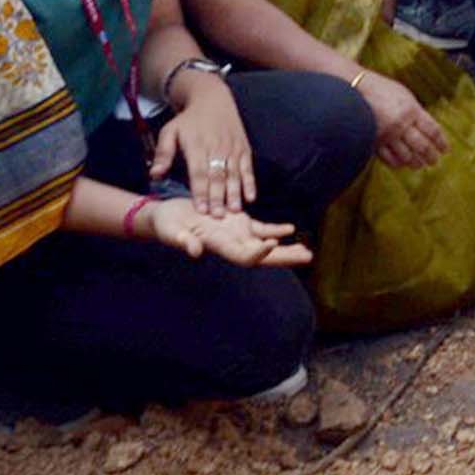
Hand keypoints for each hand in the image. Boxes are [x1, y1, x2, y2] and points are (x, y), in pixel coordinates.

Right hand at [146, 199, 312, 268]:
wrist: (166, 217)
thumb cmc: (166, 225)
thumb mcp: (171, 231)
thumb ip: (182, 241)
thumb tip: (195, 252)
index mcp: (218, 246)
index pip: (243, 256)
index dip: (257, 254)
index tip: (271, 246)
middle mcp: (231, 243)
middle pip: (262, 255)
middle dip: (284, 257)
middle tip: (308, 257)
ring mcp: (236, 234)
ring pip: (265, 243)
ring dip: (285, 248)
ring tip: (306, 251)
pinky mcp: (237, 223)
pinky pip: (260, 228)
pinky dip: (274, 230)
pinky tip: (290, 230)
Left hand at [152, 72, 255, 215]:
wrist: (213, 99)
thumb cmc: (188, 120)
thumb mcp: (169, 132)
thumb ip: (163, 154)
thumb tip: (155, 176)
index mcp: (197, 145)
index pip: (199, 172)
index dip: (200, 191)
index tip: (201, 210)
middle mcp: (217, 147)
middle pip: (218, 176)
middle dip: (218, 197)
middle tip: (217, 216)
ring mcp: (232, 148)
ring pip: (234, 174)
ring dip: (235, 193)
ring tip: (234, 211)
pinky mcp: (244, 148)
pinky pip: (248, 168)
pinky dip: (250, 182)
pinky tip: (250, 197)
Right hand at [356, 71, 450, 169]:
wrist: (354, 89)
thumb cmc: (381, 89)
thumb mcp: (405, 96)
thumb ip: (416, 112)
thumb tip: (427, 127)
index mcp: (412, 110)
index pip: (432, 130)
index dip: (441, 142)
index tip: (445, 149)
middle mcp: (401, 124)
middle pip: (421, 146)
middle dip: (430, 156)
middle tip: (434, 161)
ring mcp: (387, 135)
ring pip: (406, 155)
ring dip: (415, 162)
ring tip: (419, 165)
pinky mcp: (374, 142)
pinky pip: (389, 158)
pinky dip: (397, 163)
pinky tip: (402, 164)